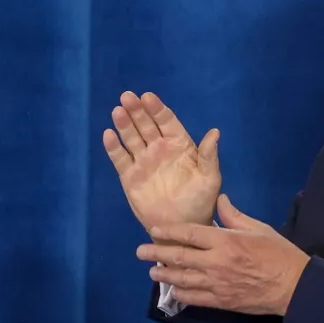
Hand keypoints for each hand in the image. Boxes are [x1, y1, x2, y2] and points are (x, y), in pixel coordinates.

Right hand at [103, 91, 221, 233]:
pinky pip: (120, 159)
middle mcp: (159, 149)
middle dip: (137, 110)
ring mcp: (143, 162)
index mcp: (179, 144)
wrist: (182, 226)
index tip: (148, 96)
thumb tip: (215, 131)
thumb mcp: (209, 178)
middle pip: (145, 125)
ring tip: (117, 110)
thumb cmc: (201, 200)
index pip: (166, 121)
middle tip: (127, 96)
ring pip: (131, 138)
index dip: (157, 109)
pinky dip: (113, 147)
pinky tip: (108, 135)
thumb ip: (209, 155)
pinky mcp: (130, 177)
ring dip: (124, 124)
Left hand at [140, 194, 310, 315]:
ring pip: (182, 279)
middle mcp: (215, 262)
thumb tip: (219, 200)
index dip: (169, 231)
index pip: (189, 234)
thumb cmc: (278, 253)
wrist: (293, 285)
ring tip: (152, 271)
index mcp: (225, 241)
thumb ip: (234, 216)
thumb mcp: (258, 228)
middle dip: (157, 254)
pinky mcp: (220, 301)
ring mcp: (216, 284)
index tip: (154, 230)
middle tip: (140, 252)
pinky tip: (173, 289)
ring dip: (164, 275)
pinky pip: (194, 298)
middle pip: (179, 257)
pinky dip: (181, 293)